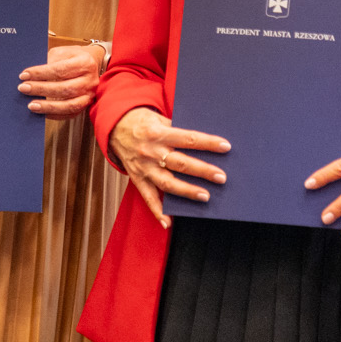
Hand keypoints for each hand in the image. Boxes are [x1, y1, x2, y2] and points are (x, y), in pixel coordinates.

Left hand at [18, 44, 103, 118]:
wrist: (92, 63)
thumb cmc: (73, 57)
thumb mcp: (61, 52)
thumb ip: (49, 62)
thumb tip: (30, 76)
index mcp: (85, 63)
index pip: (60, 70)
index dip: (40, 73)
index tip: (24, 76)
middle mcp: (90, 80)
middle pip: (65, 88)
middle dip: (41, 89)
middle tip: (23, 88)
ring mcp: (90, 95)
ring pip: (69, 105)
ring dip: (48, 107)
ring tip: (31, 105)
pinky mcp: (87, 105)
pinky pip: (71, 114)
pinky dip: (55, 114)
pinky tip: (42, 112)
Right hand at [109, 106, 229, 229]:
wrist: (115, 127)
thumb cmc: (142, 122)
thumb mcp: (159, 119)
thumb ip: (177, 130)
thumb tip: (204, 142)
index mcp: (158, 133)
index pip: (188, 139)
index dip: (208, 143)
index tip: (226, 147)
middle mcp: (151, 151)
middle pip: (181, 163)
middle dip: (203, 171)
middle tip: (221, 177)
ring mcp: (144, 167)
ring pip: (167, 182)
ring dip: (187, 191)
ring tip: (205, 196)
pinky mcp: (137, 178)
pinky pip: (148, 197)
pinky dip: (157, 211)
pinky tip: (168, 222)